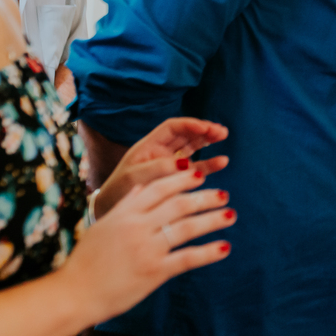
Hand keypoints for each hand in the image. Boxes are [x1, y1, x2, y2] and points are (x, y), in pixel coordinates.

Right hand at [58, 168, 234, 326]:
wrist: (73, 294)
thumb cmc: (86, 261)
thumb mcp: (102, 227)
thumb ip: (124, 206)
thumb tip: (139, 188)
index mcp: (125, 214)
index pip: (159, 188)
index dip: (182, 180)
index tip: (201, 174)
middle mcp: (137, 227)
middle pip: (178, 204)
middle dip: (204, 197)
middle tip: (224, 193)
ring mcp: (146, 249)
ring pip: (187, 227)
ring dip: (213, 219)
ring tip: (231, 214)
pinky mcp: (153, 272)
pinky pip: (187, 258)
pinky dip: (208, 253)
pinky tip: (225, 247)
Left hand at [93, 118, 228, 219]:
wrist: (112, 210)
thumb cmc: (119, 191)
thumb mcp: (133, 177)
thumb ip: (159, 168)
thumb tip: (187, 164)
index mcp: (149, 145)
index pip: (172, 127)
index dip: (189, 125)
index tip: (204, 127)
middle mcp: (162, 152)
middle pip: (186, 134)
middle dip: (203, 129)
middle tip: (220, 130)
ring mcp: (171, 165)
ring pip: (194, 147)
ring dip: (209, 141)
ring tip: (223, 136)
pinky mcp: (178, 180)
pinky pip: (197, 168)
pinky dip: (210, 164)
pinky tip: (222, 161)